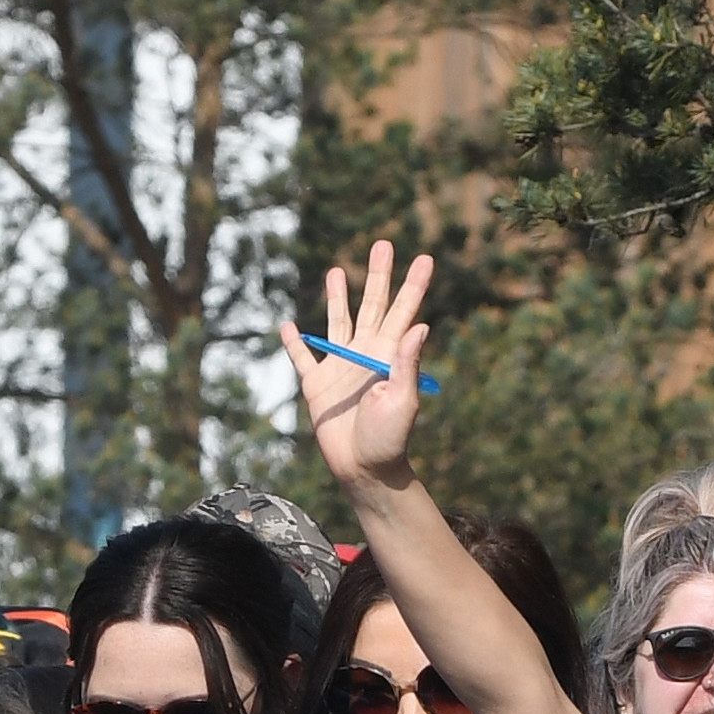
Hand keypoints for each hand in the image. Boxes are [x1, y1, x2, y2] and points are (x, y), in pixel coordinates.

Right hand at [290, 240, 435, 486]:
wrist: (364, 468)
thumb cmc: (389, 438)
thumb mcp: (403, 401)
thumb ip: (407, 364)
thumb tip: (420, 326)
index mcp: (390, 355)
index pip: (403, 311)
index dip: (413, 285)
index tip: (425, 258)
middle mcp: (366, 354)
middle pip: (371, 305)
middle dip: (378, 276)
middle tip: (383, 244)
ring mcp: (341, 367)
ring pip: (338, 322)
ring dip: (336, 298)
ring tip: (335, 271)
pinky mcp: (318, 385)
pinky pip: (303, 359)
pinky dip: (295, 343)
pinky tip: (289, 327)